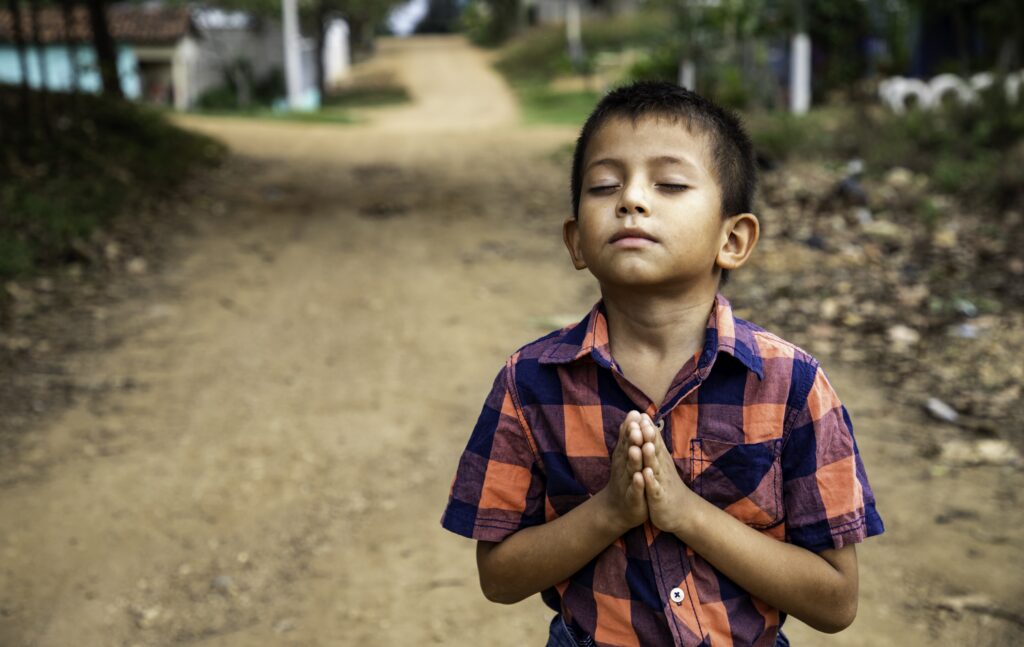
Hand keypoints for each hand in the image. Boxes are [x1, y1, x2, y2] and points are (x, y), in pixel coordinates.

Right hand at [598, 410, 647, 532]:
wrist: (618, 509)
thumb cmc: (625, 478)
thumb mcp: (626, 455)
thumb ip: (629, 434)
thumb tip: (633, 412)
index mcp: (625, 456)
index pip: (628, 440)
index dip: (631, 428)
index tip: (636, 414)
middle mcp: (624, 467)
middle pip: (629, 452)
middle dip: (632, 440)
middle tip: (636, 427)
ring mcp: (627, 482)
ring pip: (631, 469)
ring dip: (633, 459)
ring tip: (637, 449)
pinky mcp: (633, 498)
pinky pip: (635, 490)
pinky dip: (637, 484)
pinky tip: (640, 477)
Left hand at [640, 414, 693, 534]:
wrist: (680, 511)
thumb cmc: (666, 484)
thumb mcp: (659, 462)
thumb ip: (653, 443)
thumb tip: (647, 422)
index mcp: (659, 459)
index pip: (653, 441)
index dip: (647, 428)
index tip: (639, 413)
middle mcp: (662, 467)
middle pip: (655, 450)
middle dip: (648, 437)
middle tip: (642, 423)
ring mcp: (661, 482)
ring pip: (655, 467)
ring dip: (650, 456)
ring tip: (646, 445)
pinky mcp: (659, 498)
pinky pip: (654, 489)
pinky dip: (650, 481)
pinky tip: (645, 474)